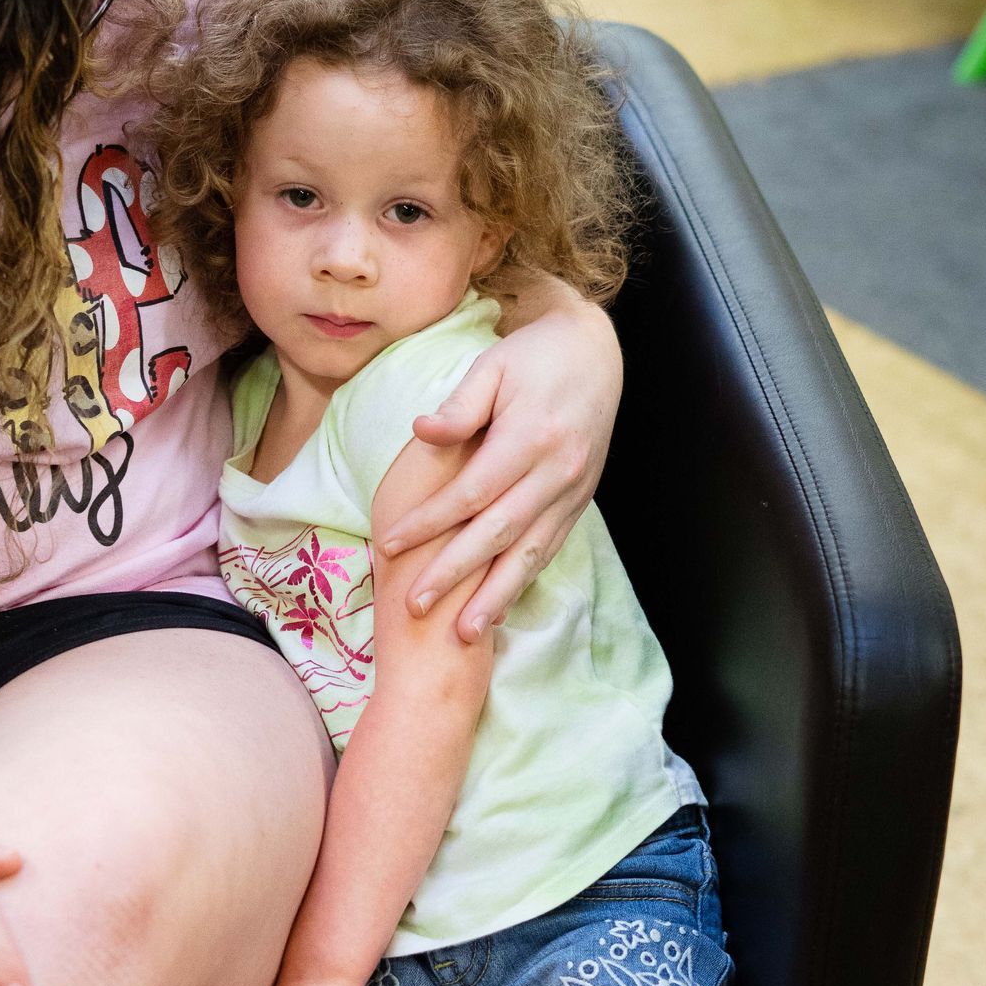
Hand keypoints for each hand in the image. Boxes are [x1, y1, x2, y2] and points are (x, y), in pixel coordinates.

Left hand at [380, 299, 621, 640]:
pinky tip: (499, 607)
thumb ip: (459, 406)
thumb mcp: (491, 366)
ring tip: (464, 633)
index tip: (389, 545)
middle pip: (497, 534)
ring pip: (530, 554)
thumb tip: (421, 432)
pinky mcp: (579, 502)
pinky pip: (549, 549)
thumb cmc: (533, 357)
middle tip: (415, 606)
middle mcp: (556, 472)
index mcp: (530, 438)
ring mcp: (572, 492)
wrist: (595, 352)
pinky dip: (523, 581)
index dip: (429, 523)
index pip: (470, 493)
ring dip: (495, 596)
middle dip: (455, 575)